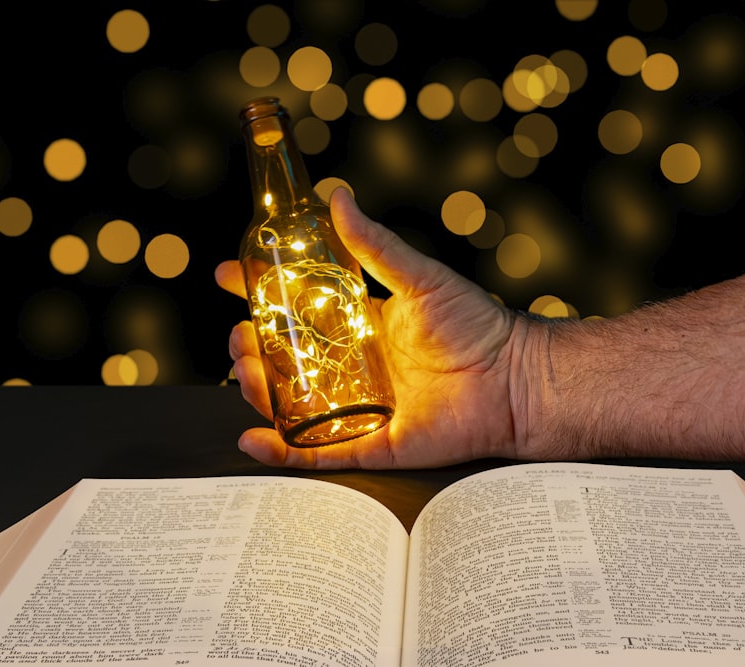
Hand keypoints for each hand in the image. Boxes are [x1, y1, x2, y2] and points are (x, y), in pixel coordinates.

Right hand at [214, 187, 533, 468]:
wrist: (516, 381)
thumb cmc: (477, 325)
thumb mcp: (420, 278)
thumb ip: (376, 246)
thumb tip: (337, 197)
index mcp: (360, 326)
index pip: (296, 309)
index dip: (259, 294)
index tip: (229, 277)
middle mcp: (353, 366)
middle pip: (284, 360)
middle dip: (250, 348)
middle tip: (240, 336)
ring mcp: (359, 406)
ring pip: (292, 404)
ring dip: (258, 390)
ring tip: (246, 370)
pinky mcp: (372, 443)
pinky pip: (318, 452)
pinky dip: (281, 450)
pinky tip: (251, 436)